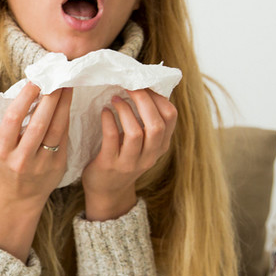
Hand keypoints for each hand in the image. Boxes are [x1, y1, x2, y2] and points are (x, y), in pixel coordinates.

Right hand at [0, 84, 72, 260]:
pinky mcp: (58, 166)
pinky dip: (65, 118)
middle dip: (49, 98)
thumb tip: (23, 92)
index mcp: (3, 150)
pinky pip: (63, 138)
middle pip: (39, 123)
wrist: (21, 195)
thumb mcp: (1, 144)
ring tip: (67, 87)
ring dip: (63, 105)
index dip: (25, 99)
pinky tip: (67, 104)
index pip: (14, 120)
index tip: (35, 81)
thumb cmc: (9, 161)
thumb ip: (7, 123)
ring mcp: (41, 164)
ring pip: (56, 130)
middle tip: (57, 78)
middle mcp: (21, 158)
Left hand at [81, 89, 176, 220]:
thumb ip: (147, 122)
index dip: (159, 97)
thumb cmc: (124, 158)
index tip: (144, 84)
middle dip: (143, 100)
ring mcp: (130, 162)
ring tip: (115, 98)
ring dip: (125, 111)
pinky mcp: (110, 165)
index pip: (171, 117)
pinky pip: (112, 139)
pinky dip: (109, 121)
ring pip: (136, 133)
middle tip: (129, 86)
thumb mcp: (143, 144)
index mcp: (160, 146)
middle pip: (156, 125)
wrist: (107, 191)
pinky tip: (104, 112)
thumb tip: (145, 87)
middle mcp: (150, 155)